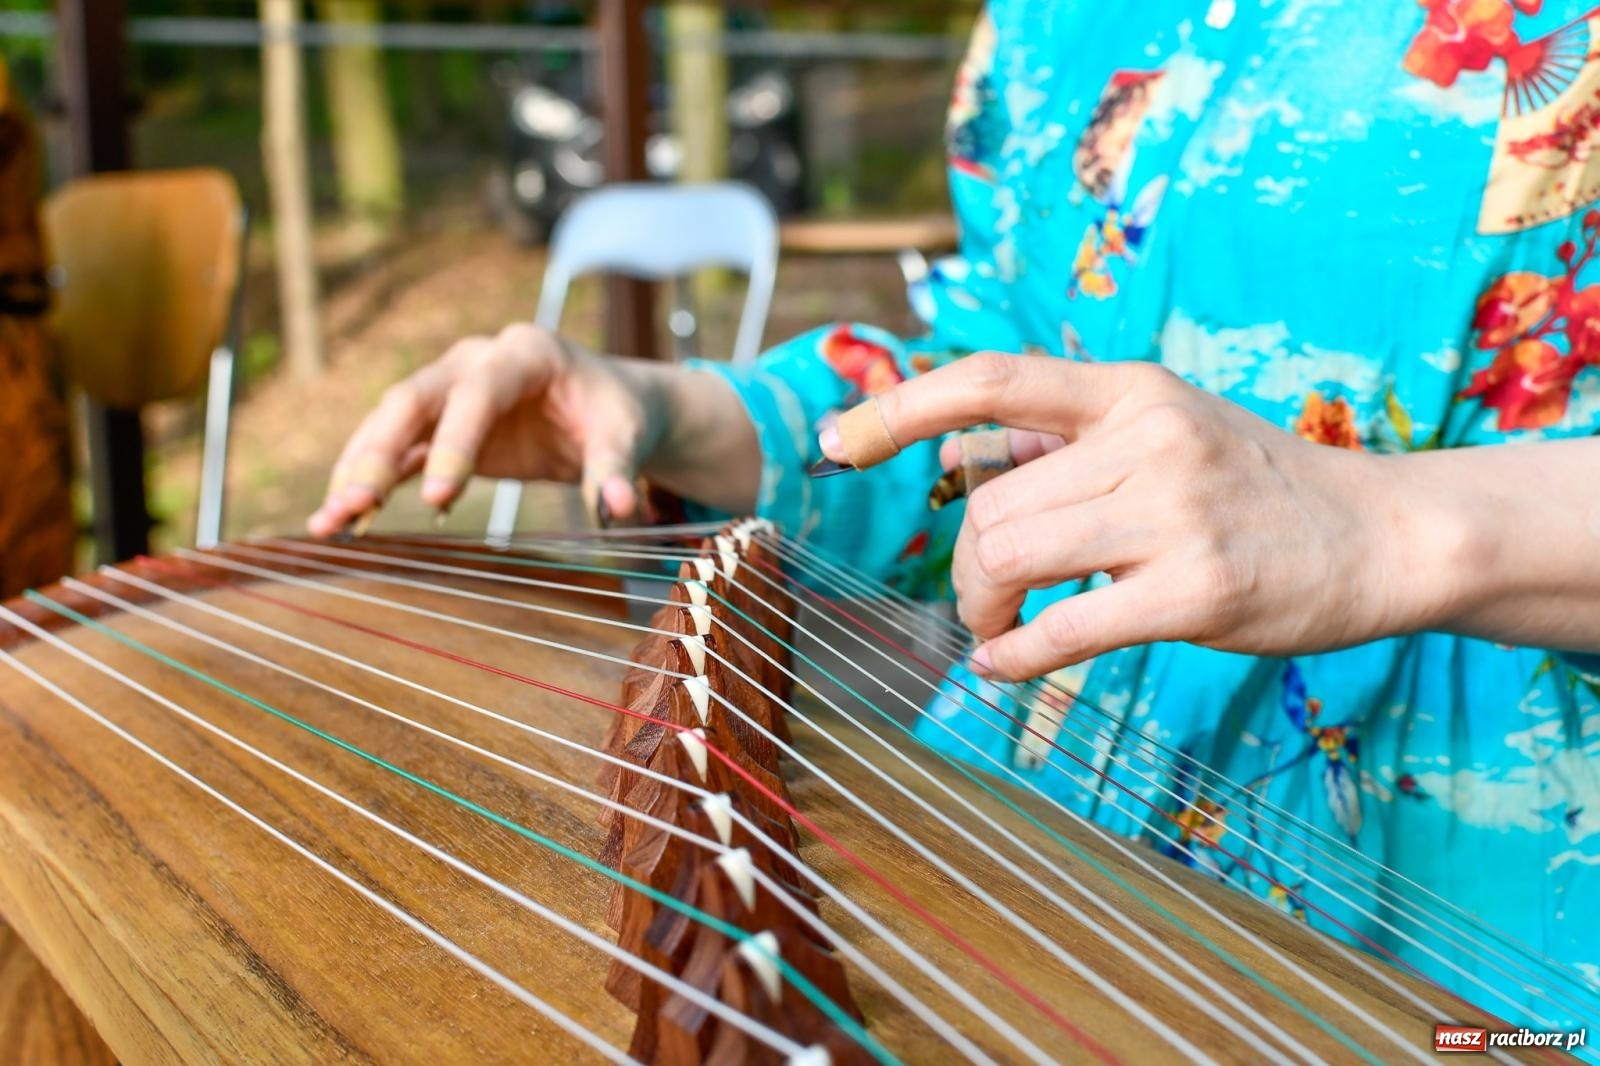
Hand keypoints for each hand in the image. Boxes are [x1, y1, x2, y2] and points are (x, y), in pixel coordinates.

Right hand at [308, 324, 659, 535]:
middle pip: (415, 399)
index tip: (440, 497)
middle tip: (356, 503)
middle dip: (380, 451)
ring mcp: (450, 391)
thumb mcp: (627, 433)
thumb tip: (618, 509)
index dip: (455, 441)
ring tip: (328, 520)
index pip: (479, 393)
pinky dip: (366, 483)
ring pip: (391, 423)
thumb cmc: (615, 413)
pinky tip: (338, 518)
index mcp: (525, 352)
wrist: (604, 405)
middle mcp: (475, 362)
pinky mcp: (439, 426)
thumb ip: (617, 467)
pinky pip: (395, 451)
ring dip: (357, 470)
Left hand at [821, 354, 1445, 680]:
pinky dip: (1013, 655)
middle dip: (965, 563)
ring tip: (999, 626)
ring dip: (982, 606)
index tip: (838, 442)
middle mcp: (1148, 439)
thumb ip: (1074, 439)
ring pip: (1011, 556)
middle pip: (988, 503)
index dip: (900, 406)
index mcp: (1130, 391)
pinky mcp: (1197, 593)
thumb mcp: (1169, 427)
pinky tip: (1003, 665)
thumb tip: (971, 449)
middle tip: (982, 597)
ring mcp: (1176, 515)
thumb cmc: (1258, 487)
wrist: (1383, 536)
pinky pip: (1064, 629)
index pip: (989, 380)